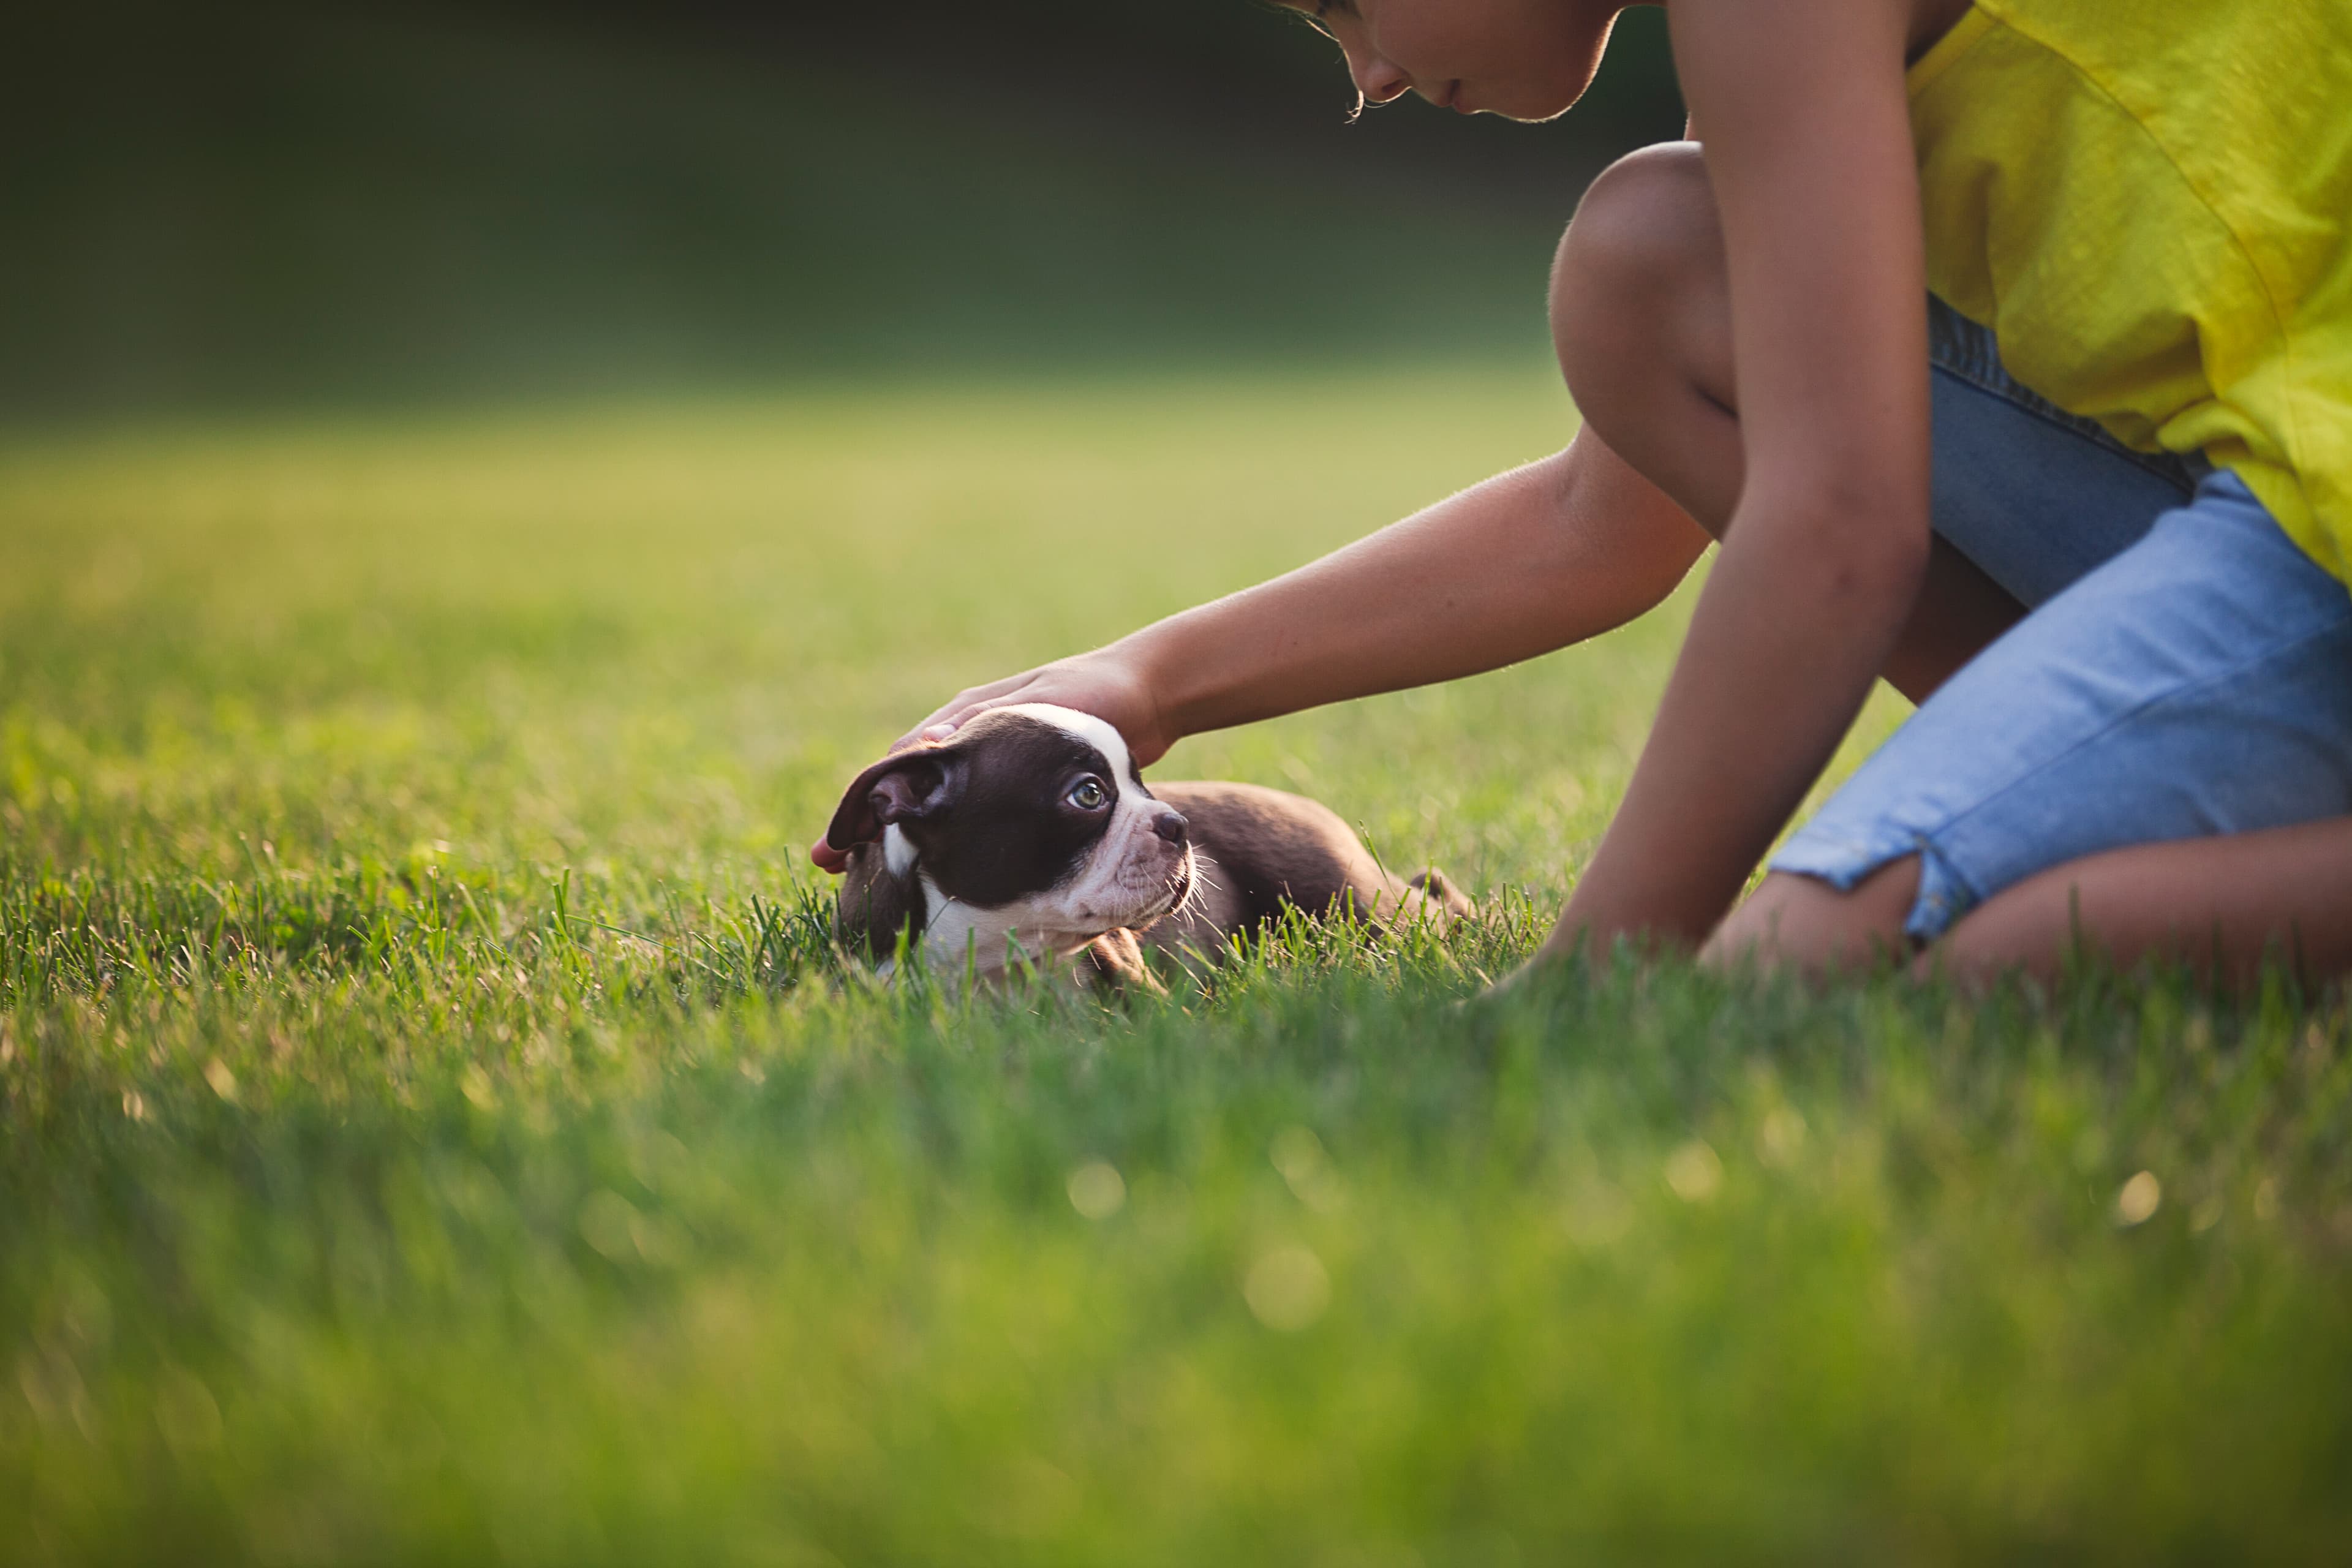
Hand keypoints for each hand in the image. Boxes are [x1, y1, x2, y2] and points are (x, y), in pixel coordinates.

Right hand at [807, 647, 1170, 873]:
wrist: (1150, 695)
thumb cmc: (1098, 696)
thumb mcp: (1043, 706)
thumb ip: (989, 724)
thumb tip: (925, 750)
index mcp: (965, 717)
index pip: (898, 764)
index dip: (865, 805)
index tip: (834, 846)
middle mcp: (969, 738)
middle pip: (906, 790)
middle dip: (871, 829)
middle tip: (834, 871)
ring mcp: (991, 762)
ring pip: (934, 806)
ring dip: (902, 840)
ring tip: (871, 881)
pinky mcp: (1019, 784)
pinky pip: (971, 816)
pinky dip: (945, 841)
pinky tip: (936, 871)